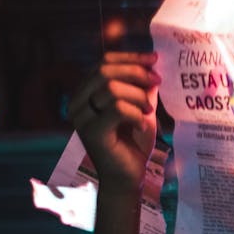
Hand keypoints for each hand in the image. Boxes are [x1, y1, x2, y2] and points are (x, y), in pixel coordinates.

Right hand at [68, 51, 161, 194]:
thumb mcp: (141, 106)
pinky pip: (117, 110)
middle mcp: (77, 102)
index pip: (105, 62)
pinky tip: (142, 125)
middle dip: (136, 73)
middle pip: (105, 70)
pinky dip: (136, 114)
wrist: (128, 176)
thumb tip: (152, 62)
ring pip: (112, 89)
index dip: (131, 57)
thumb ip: (142, 85)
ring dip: (138, 97)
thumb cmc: (134, 142)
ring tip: (149, 112)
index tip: (154, 60)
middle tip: (157, 82)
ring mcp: (81, 118)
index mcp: (85, 92)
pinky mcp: (91, 133)